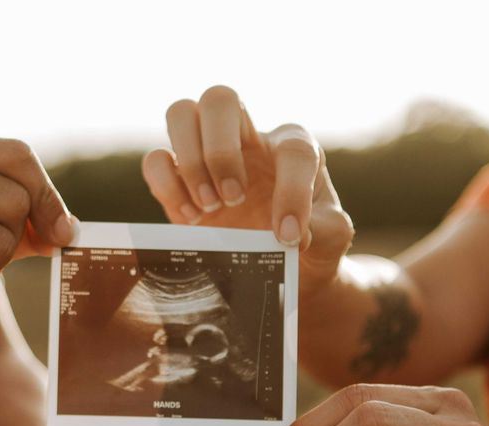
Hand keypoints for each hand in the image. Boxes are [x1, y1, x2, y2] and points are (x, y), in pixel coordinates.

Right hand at [142, 85, 353, 290]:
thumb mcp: (332, 237)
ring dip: (190, 162)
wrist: (281, 264)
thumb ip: (325, 229)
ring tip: (210, 207)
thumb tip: (295, 232)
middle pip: (220, 98)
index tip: (287, 236)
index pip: (293, 150)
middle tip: (233, 199)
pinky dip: (166, 186)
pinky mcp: (179, 179)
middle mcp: (248, 139)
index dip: (292, 192)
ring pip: (181, 114)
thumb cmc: (309, 239)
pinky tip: (191, 218)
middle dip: (221, 150)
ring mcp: (208, 154)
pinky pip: (155, 160)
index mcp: (293, 146)